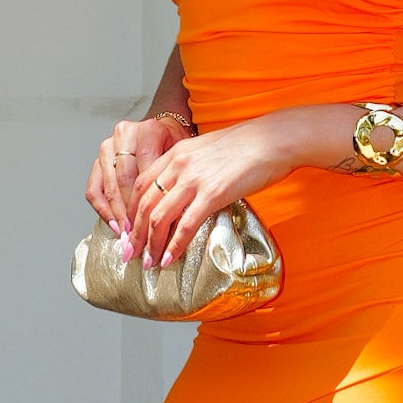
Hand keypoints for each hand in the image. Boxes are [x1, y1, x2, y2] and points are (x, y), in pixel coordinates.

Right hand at [87, 114, 191, 241]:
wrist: (164, 129)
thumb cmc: (176, 144)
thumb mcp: (183, 156)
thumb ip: (175, 180)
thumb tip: (172, 217)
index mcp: (149, 132)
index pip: (145, 173)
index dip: (148, 203)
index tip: (154, 226)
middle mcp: (124, 136)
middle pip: (123, 181)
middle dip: (130, 212)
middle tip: (138, 235)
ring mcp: (108, 147)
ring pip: (107, 187)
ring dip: (116, 214)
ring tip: (126, 234)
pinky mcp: (98, 159)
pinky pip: (94, 188)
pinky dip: (102, 209)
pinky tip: (114, 224)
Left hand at [129, 113, 304, 268]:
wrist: (273, 140)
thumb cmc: (248, 145)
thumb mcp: (208, 150)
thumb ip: (191, 167)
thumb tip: (185, 192)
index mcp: (176, 153)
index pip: (140, 184)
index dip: (130, 210)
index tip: (129, 229)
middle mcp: (179, 165)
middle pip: (143, 204)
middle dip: (134, 233)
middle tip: (129, 253)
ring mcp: (194, 180)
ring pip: (159, 218)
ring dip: (150, 244)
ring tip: (148, 262)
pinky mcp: (212, 194)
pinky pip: (185, 226)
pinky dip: (174, 246)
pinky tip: (169, 259)